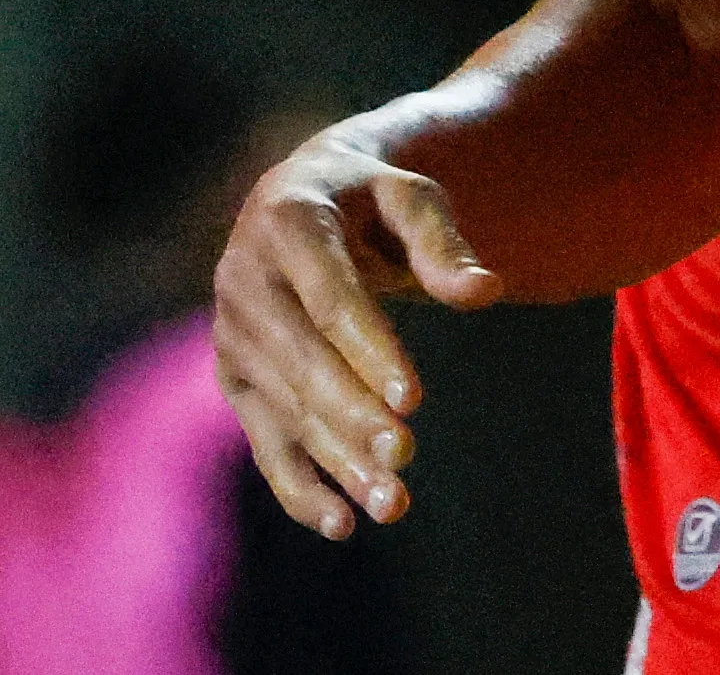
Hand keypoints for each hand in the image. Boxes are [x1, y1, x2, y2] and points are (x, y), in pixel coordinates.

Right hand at [213, 125, 501, 538]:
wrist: (303, 197)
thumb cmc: (372, 197)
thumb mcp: (410, 197)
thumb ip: (443, 242)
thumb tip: (485, 291)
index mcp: (288, 223)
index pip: (331, 300)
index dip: (371, 352)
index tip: (414, 400)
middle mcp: (245, 279)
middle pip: (303, 363)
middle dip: (353, 415)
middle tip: (406, 456)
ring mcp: (233, 333)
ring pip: (287, 410)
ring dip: (337, 460)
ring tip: (393, 504)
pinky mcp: (236, 377)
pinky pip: (265, 440)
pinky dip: (299, 486)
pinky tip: (342, 523)